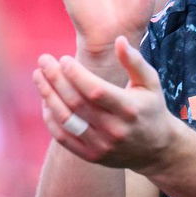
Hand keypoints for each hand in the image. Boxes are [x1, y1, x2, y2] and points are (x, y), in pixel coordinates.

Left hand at [36, 37, 179, 171]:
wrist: (157, 149)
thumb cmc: (150, 108)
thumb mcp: (150, 82)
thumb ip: (134, 61)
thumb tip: (119, 40)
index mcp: (130, 109)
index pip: (96, 91)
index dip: (76, 74)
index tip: (64, 59)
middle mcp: (115, 130)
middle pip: (76, 103)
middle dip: (56, 79)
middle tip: (44, 60)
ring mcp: (102, 146)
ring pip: (66, 120)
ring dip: (48, 96)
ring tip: (38, 76)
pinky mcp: (92, 156)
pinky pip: (63, 138)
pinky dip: (50, 119)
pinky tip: (46, 100)